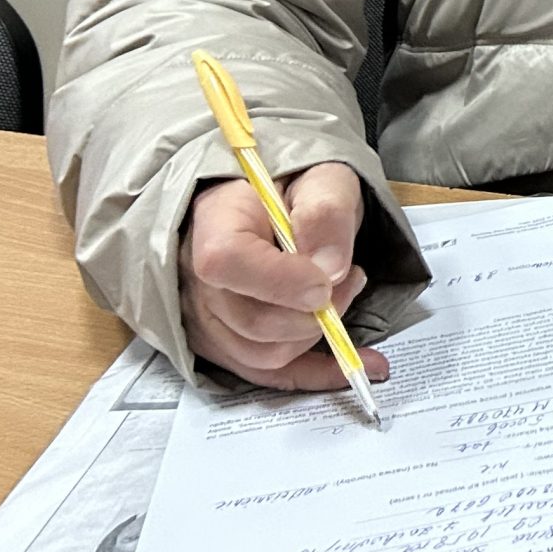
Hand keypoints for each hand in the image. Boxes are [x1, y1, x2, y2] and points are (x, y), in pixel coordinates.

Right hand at [182, 162, 391, 390]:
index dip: (280, 281)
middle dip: (316, 311)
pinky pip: (266, 376)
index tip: (328, 279)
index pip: (225, 262)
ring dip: (316, 335)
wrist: (273, 203)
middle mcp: (196, 276)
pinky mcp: (225, 344)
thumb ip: (326, 212)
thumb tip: (331, 266)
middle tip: (352, 277)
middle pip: (249, 321)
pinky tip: (356, 365)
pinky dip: (315, 375)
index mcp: (213, 220)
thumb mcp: (321, 176)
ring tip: (343, 291)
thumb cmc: (291, 186)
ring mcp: (205, 316)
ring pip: (260, 355)